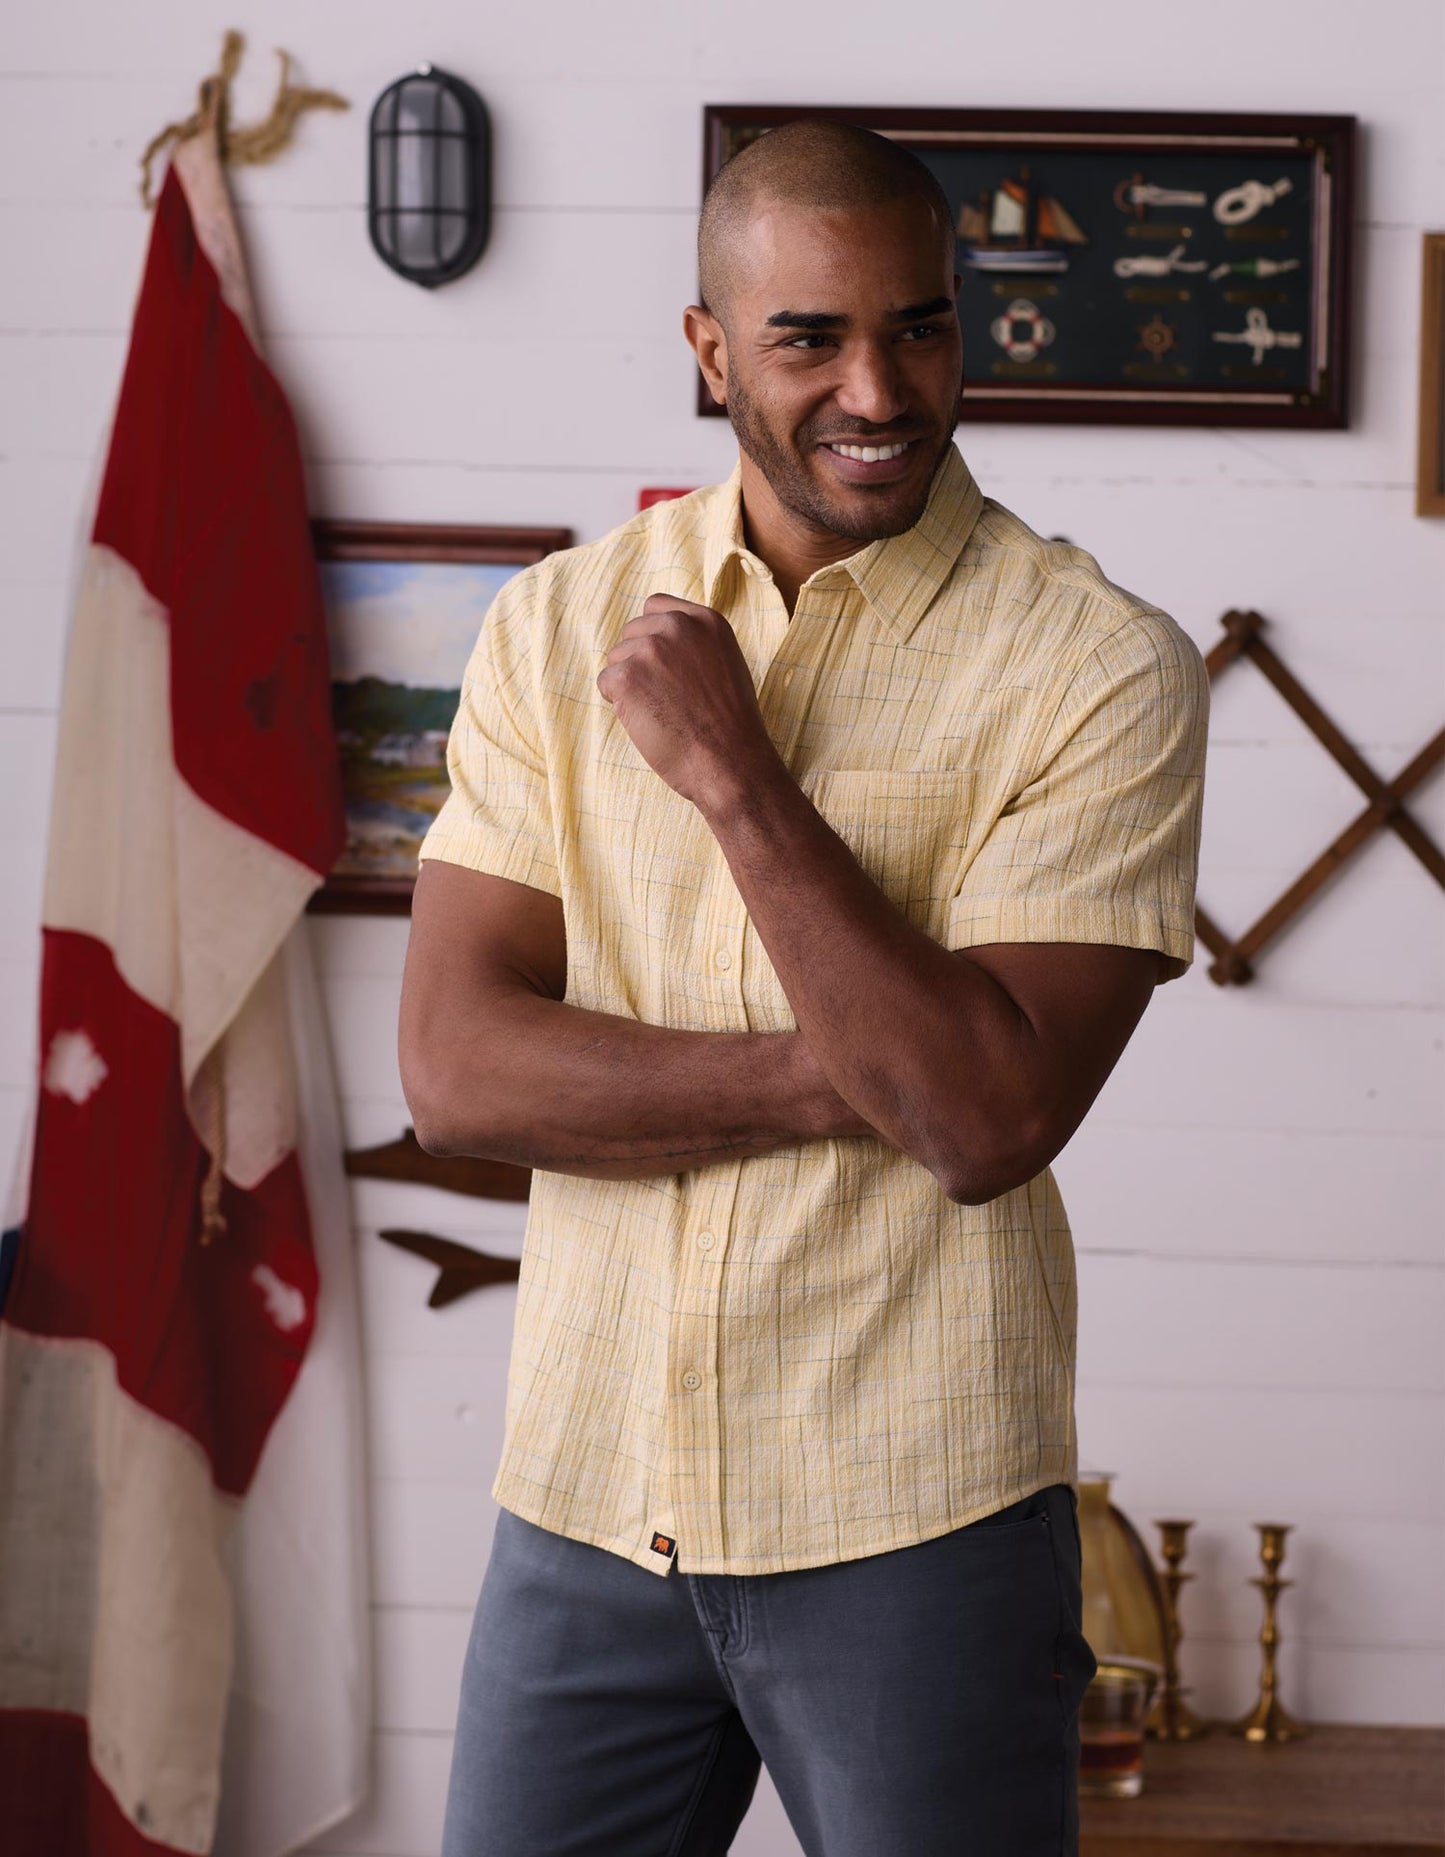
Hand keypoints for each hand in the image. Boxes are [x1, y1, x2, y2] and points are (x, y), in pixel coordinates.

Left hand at [597, 594, 783, 810]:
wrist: (729, 761)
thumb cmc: (729, 725)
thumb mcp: (726, 664)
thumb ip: (696, 644)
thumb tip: (660, 639)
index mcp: (705, 621)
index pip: (656, 607)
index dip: (651, 636)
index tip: (661, 662)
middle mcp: (678, 627)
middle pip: (632, 632)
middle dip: (638, 661)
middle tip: (662, 695)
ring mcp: (651, 649)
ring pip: (616, 658)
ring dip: (629, 683)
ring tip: (659, 710)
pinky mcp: (628, 676)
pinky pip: (605, 682)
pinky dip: (617, 703)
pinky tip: (646, 720)